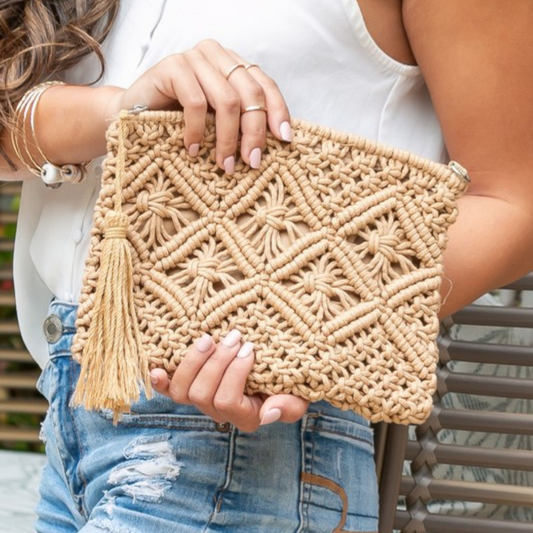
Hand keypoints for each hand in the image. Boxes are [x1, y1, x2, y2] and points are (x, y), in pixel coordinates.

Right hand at [107, 39, 291, 173]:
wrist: (131, 116)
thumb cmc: (178, 122)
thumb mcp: (216, 122)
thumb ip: (239, 121)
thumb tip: (275, 144)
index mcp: (232, 65)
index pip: (265, 84)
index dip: (278, 111)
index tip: (284, 140)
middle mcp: (216, 56)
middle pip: (251, 93)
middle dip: (255, 132)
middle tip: (252, 162)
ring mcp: (194, 58)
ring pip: (228, 100)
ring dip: (228, 138)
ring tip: (225, 164)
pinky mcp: (172, 67)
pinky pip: (196, 103)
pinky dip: (197, 131)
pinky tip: (192, 149)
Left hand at [149, 330, 308, 432]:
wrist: (278, 372)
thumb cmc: (289, 383)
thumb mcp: (298, 396)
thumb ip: (288, 408)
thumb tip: (266, 414)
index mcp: (245, 417)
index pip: (227, 400)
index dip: (234, 373)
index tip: (250, 348)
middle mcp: (219, 413)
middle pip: (200, 394)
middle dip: (216, 362)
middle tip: (234, 336)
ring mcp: (202, 400)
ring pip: (182, 390)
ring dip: (193, 361)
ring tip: (209, 338)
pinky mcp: (191, 386)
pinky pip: (169, 390)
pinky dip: (160, 381)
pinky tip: (155, 369)